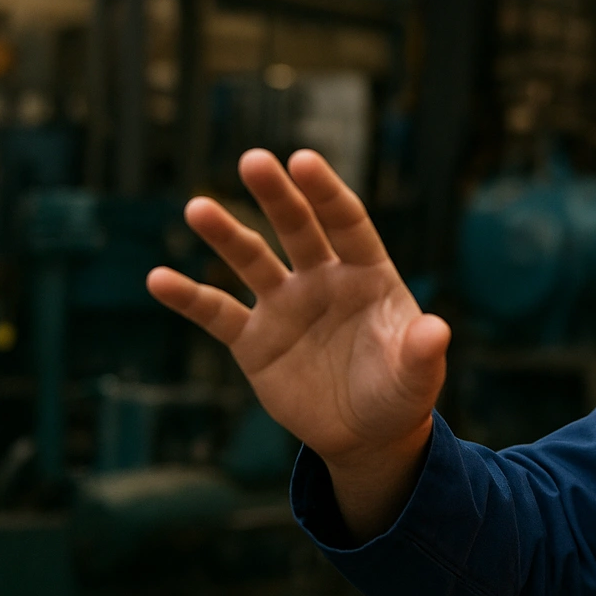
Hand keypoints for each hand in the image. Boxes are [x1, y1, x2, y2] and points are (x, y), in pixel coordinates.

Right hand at [147, 148, 449, 538]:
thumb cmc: (400, 394)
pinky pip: (217, 313)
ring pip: (251, 260)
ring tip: (198, 207)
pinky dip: (188, 297)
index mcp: (367, 275)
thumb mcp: (417, 377)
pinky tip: (159, 278)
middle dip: (276, 195)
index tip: (303, 160)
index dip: (325, 192)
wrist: (366, 435)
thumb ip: (422, 351)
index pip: (346, 223)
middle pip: (297, 227)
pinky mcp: (255, 341)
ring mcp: (286, 306)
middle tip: (254, 160)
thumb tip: (436, 330)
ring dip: (226, 234)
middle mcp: (323, 280)